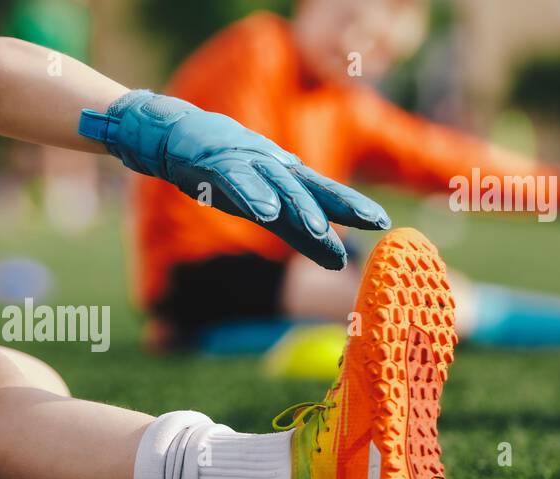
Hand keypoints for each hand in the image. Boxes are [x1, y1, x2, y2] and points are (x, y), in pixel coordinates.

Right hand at [79, 90, 390, 269]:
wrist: (175, 136)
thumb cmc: (224, 171)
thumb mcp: (266, 205)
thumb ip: (298, 233)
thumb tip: (339, 261)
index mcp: (285, 177)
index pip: (325, 193)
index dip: (353, 206)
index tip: (384, 224)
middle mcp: (271, 167)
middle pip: (312, 187)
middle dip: (343, 203)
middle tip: (374, 221)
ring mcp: (244, 163)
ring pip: (277, 186)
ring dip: (299, 207)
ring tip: (319, 229)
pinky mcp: (215, 164)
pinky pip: (236, 181)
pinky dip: (252, 194)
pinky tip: (265, 212)